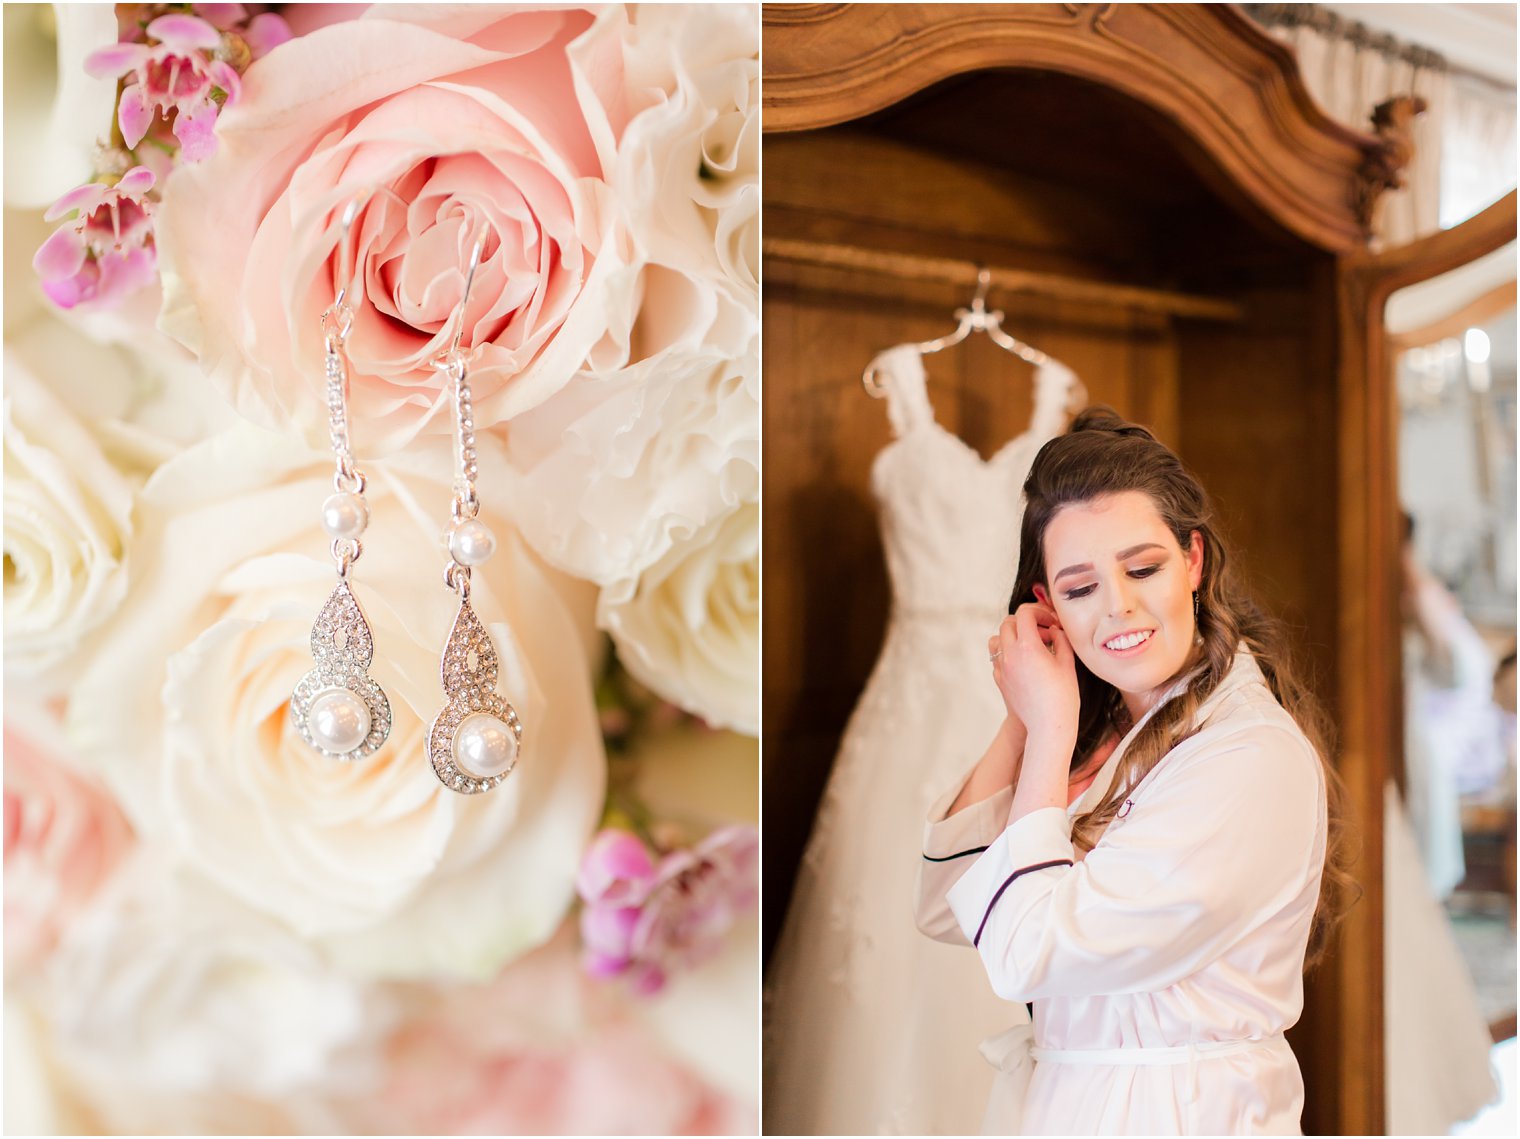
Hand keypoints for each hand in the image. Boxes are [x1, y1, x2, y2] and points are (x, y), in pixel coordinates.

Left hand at [986, 601, 1079, 751]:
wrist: (1048, 727)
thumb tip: (1055, 630)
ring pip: (997, 638)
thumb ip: (1060, 640)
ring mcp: (1001, 668)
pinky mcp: (999, 680)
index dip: (1039, 612)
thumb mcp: (1067, 663)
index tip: (1051, 622)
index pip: (1025, 613)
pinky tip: (1025, 662)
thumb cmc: (1062, 697)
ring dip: (1012, 635)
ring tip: (1031, 644)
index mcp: (1027, 646)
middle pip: (1008, 622)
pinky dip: (1008, 653)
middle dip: (1027, 622)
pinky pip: (997, 657)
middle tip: (1045, 633)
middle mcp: (1009, 654)